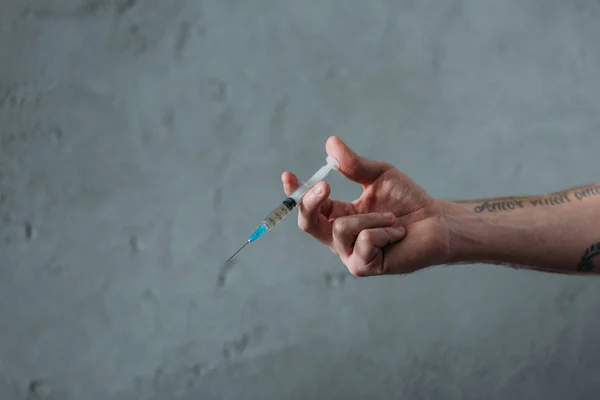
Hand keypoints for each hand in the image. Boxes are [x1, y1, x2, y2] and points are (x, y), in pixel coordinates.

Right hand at [282, 136, 450, 275]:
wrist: (436, 222)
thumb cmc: (407, 200)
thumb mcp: (379, 175)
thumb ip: (354, 164)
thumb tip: (331, 142)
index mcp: (337, 216)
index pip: (308, 206)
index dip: (296, 192)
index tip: (289, 175)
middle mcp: (339, 238)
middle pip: (308, 223)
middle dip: (312, 203)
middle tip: (326, 185)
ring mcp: (350, 255)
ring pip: (341, 228)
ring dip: (371, 217)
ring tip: (392, 218)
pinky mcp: (364, 267)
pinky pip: (364, 241)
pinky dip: (384, 231)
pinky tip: (397, 234)